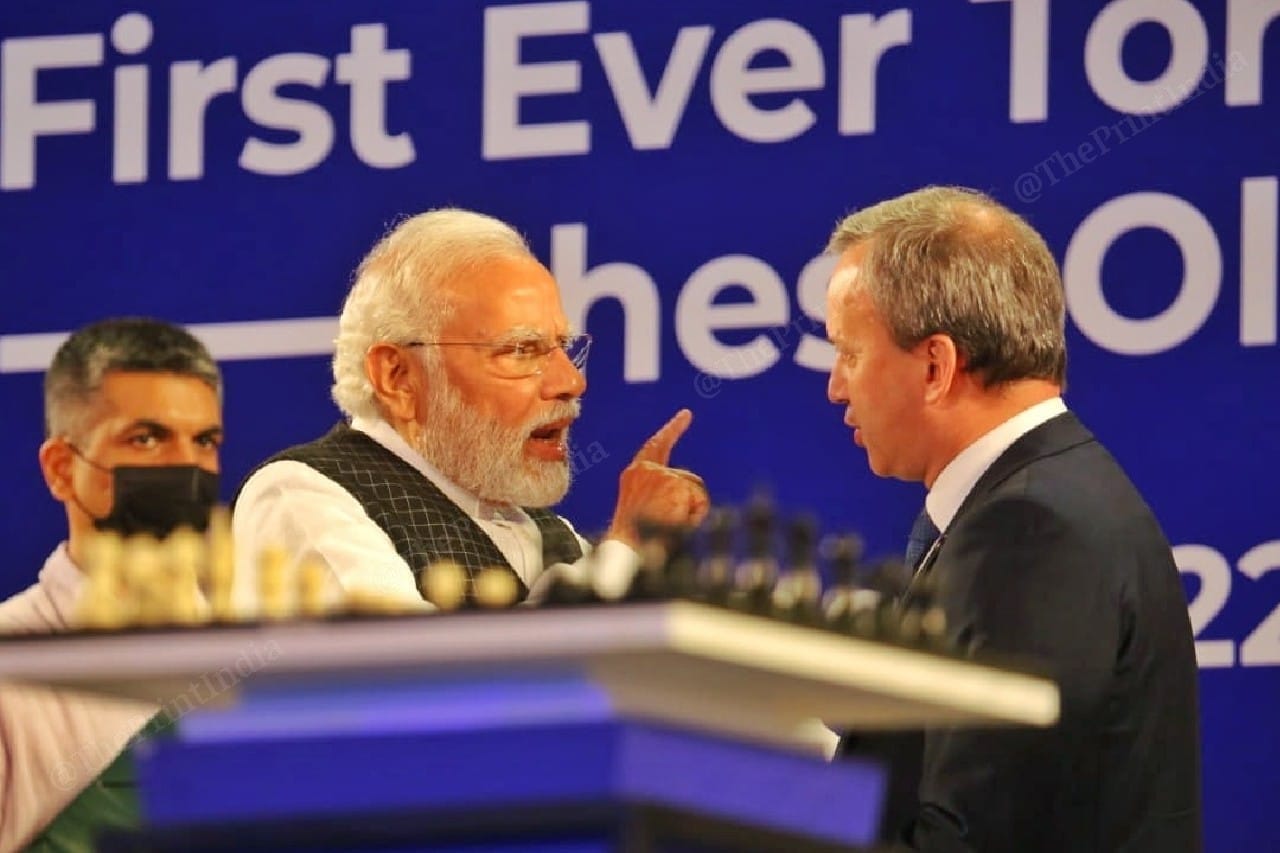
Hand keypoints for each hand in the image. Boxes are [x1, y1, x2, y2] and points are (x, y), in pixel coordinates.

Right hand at [607, 409, 709, 547]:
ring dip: (690, 511)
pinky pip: (699, 499)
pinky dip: (695, 515)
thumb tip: (690, 487)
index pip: (657, 445)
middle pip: (687, 478)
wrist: (627, 548)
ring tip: (671, 526)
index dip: (673, 430)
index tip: (687, 414)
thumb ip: (662, 491)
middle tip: (674, 520)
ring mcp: (659, 474)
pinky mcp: (672, 482)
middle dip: (691, 500)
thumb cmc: (636, 536)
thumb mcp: (644, 508)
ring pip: (694, 490)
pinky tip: (678, 523)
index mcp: (634, 474)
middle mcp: (645, 469)